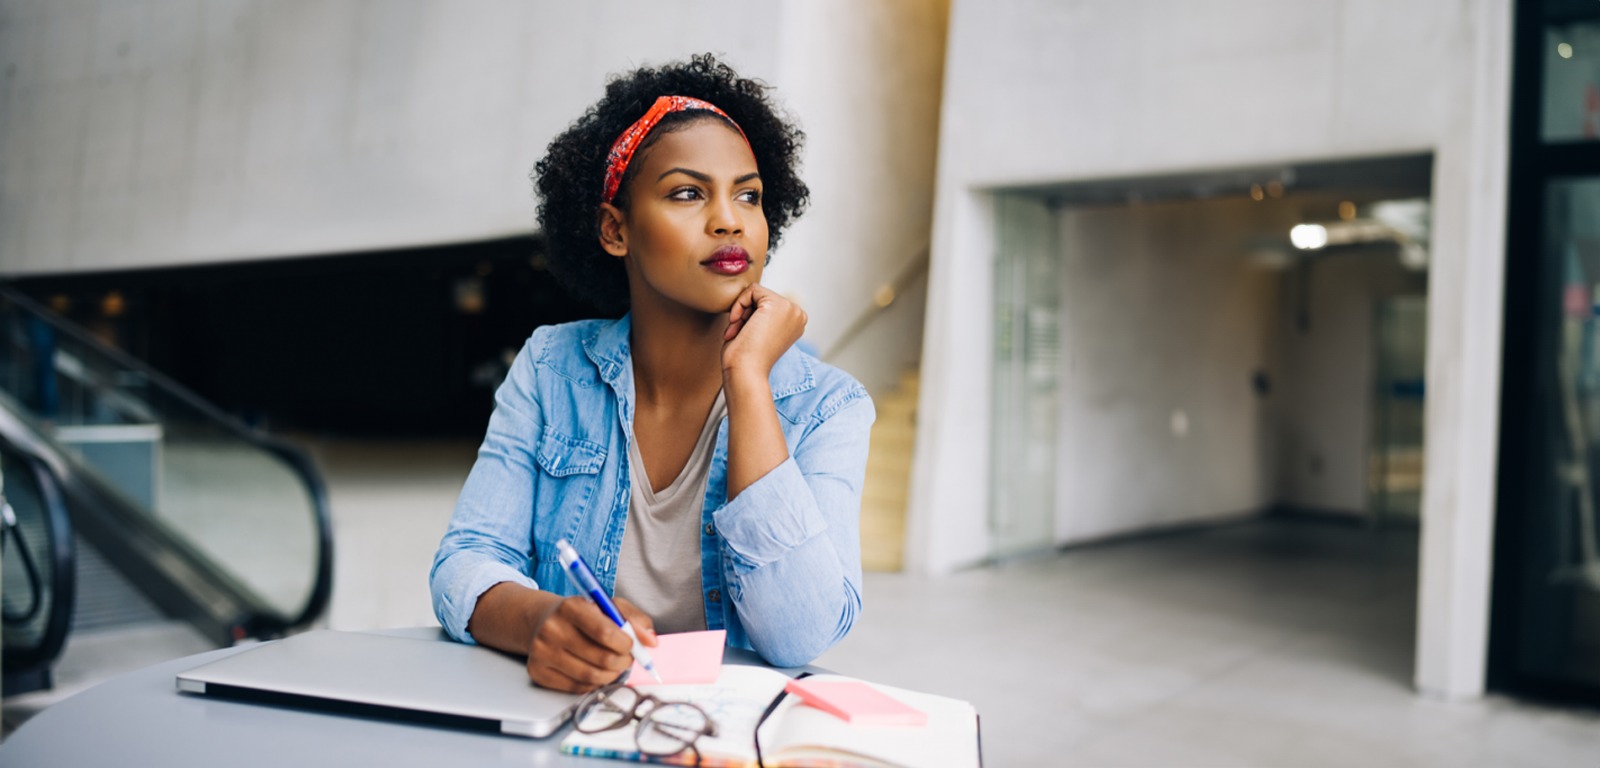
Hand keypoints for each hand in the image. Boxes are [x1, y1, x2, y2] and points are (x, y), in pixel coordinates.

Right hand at [525, 595, 656, 692]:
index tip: (631, 645)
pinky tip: (594, 670)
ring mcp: (542, 652)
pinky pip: (577, 688)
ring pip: (591, 676)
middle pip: (601, 658)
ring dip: (611, 674)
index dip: (626, 644)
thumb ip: (634, 619)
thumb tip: (651, 641)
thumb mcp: (608, 605)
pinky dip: (593, 683)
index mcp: (570, 607)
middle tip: (626, 658)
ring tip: (613, 665)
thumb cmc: (581, 614)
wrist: (543, 621)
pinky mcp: (538, 672)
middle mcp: (552, 629)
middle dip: (623, 662)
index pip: (605, 632)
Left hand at [722, 284, 806, 380]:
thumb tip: (753, 294)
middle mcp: (798, 315)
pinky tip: (737, 323)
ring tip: (737, 332)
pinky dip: (739, 304)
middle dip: (745, 313)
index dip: (749, 317)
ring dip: (741, 311)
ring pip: (756, 292)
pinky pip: (752, 290)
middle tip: (736, 334)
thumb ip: (761, 314)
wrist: (746, 372)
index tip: (741, 335)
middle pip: (762, 296)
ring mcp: (791, 309)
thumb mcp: (759, 331)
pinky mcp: (778, 304)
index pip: (767, 304)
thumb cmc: (746, 358)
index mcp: (796, 323)